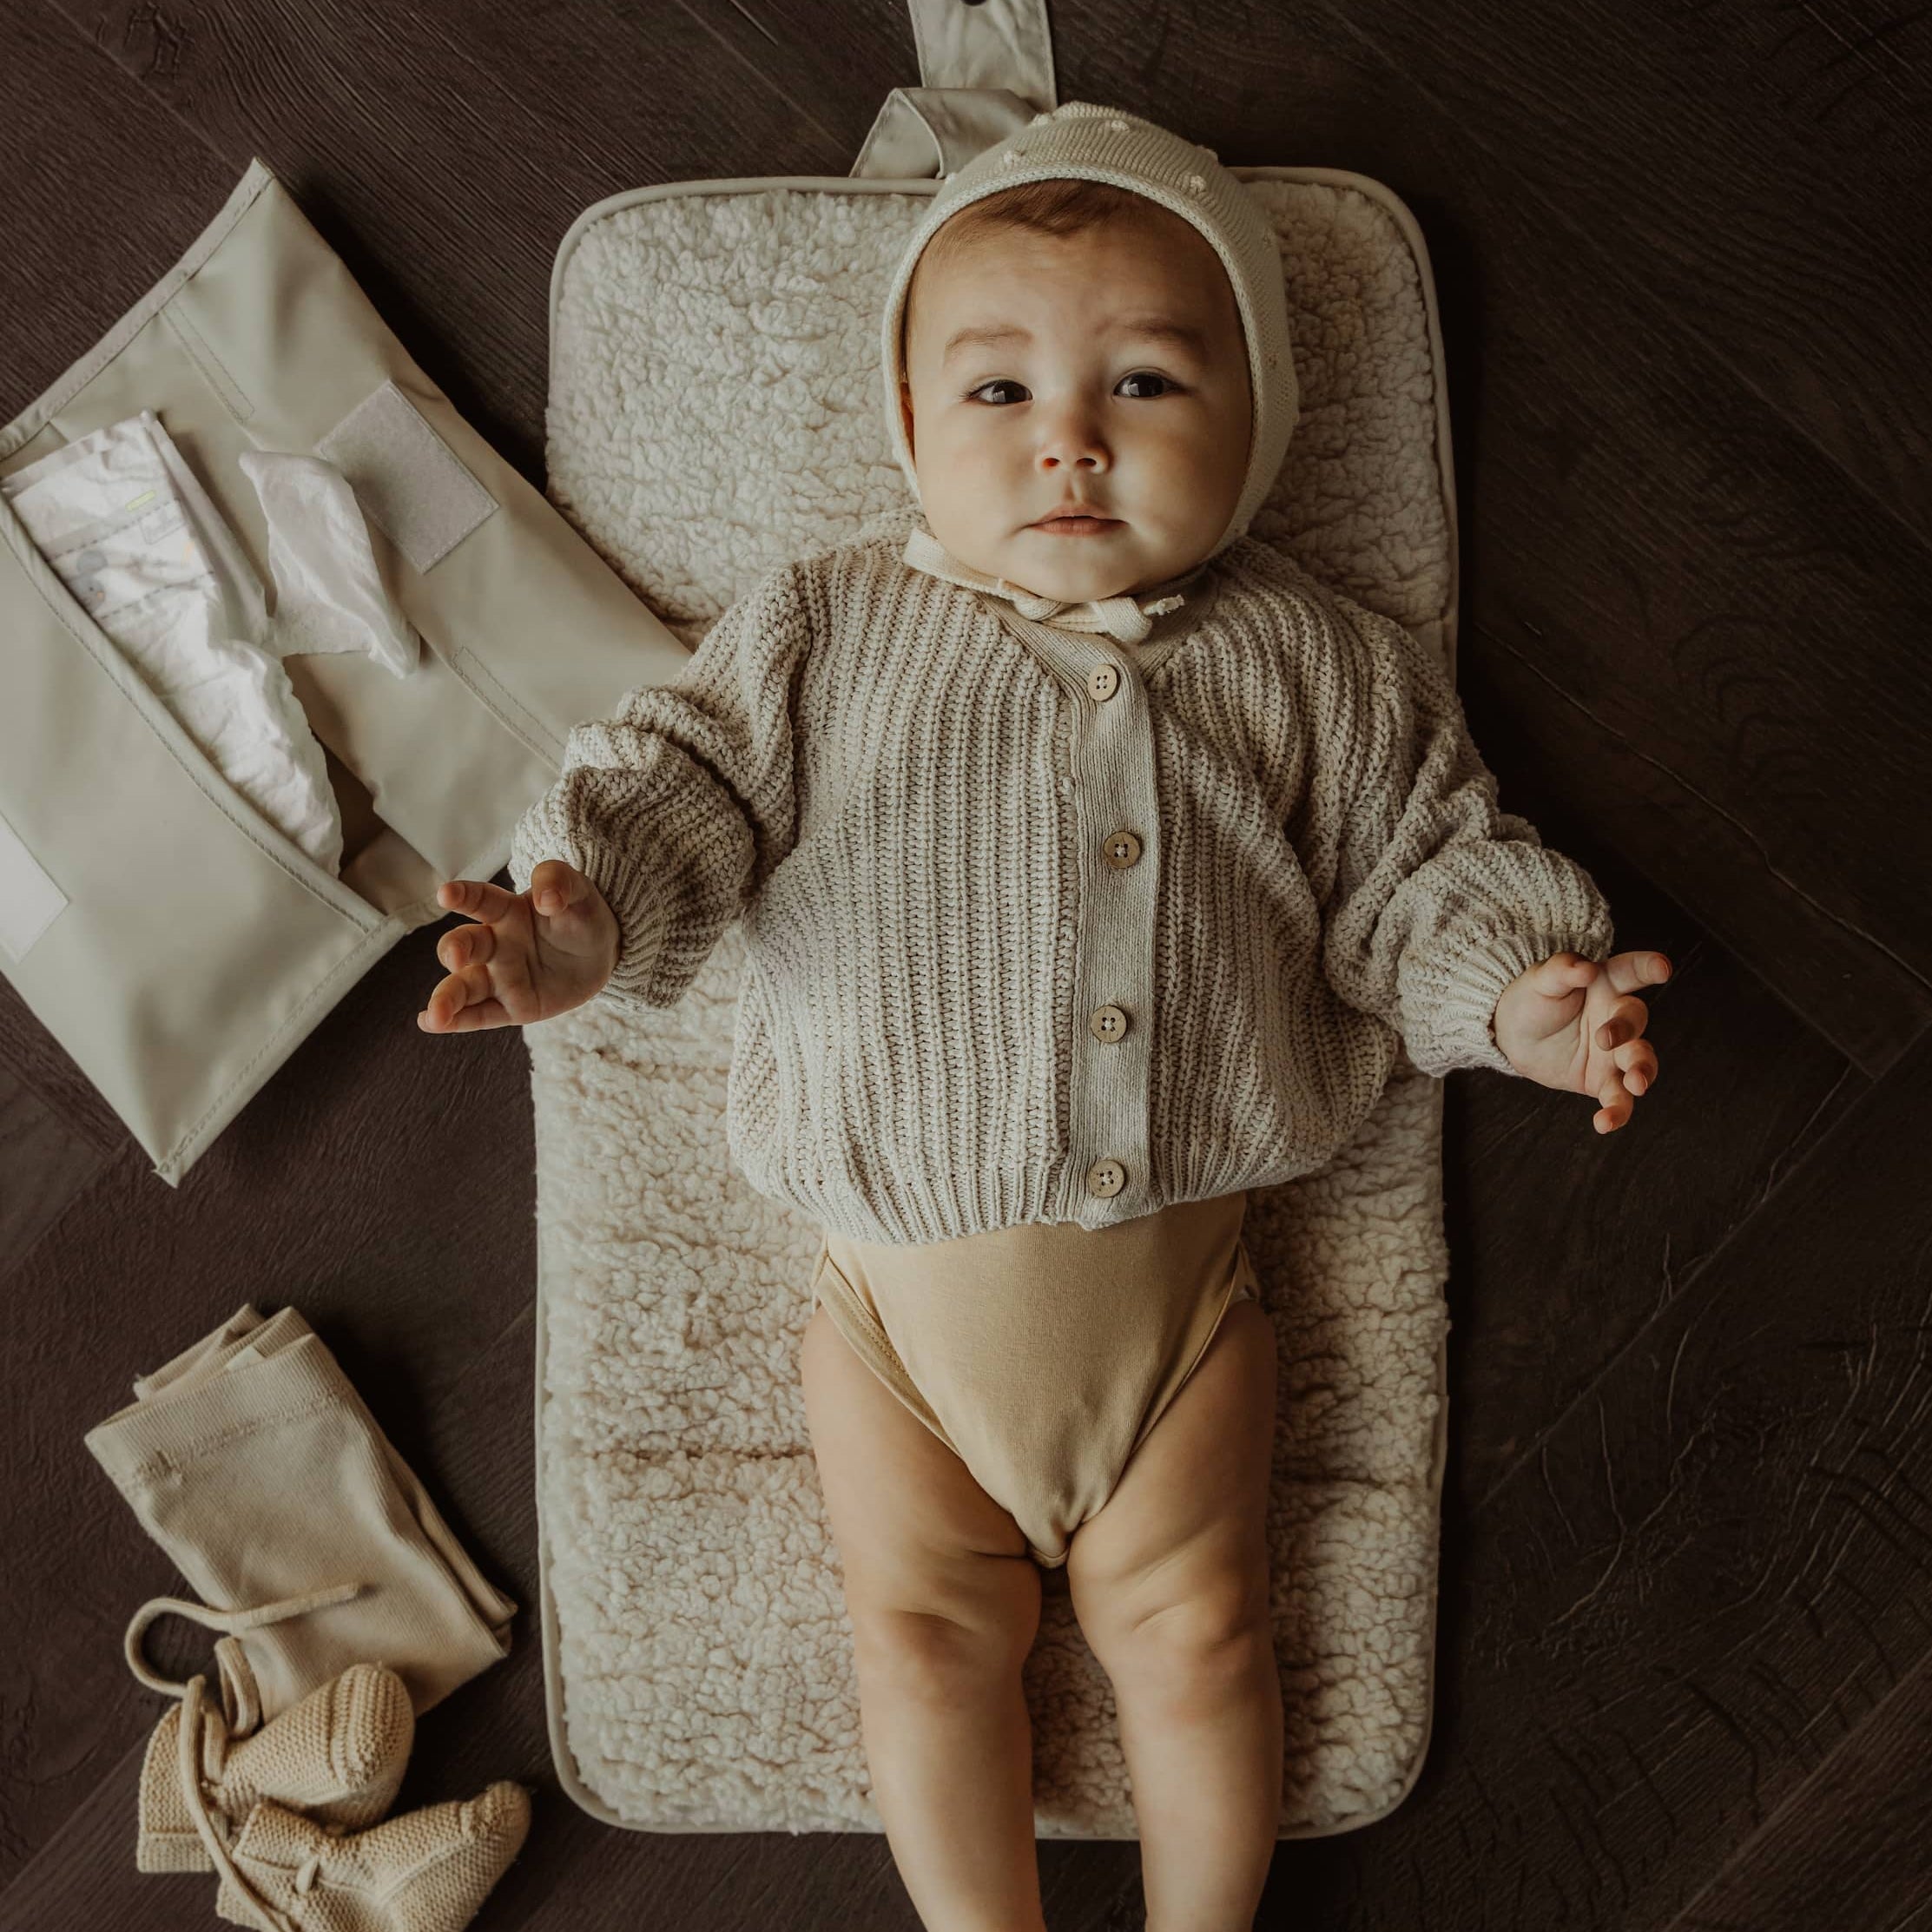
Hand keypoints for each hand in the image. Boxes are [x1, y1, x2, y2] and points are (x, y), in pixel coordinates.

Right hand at [417, 859, 619, 1032]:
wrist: (602, 952)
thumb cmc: (580, 915)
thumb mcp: (578, 890)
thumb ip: (559, 881)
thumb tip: (545, 898)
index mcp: (508, 911)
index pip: (481, 901)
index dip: (463, 896)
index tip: (445, 893)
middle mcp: (496, 945)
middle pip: (465, 945)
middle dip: (455, 949)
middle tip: (456, 956)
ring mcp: (501, 978)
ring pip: (465, 986)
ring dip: (447, 997)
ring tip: (435, 1013)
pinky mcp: (513, 1007)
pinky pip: (482, 1015)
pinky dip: (458, 1021)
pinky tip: (432, 1023)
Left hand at [1491, 949, 1671, 1132]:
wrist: (1515, 1037)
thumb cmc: (1533, 999)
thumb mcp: (1541, 981)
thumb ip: (1562, 970)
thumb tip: (1585, 968)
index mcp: (1606, 985)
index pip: (1631, 971)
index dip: (1648, 967)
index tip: (1662, 967)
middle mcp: (1617, 1018)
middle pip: (1636, 1021)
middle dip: (1627, 1030)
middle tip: (1605, 1039)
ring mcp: (1615, 1052)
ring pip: (1639, 1062)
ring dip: (1642, 1072)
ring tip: (1637, 1084)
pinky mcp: (1604, 1081)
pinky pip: (1618, 1098)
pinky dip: (1617, 1112)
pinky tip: (1605, 1123)